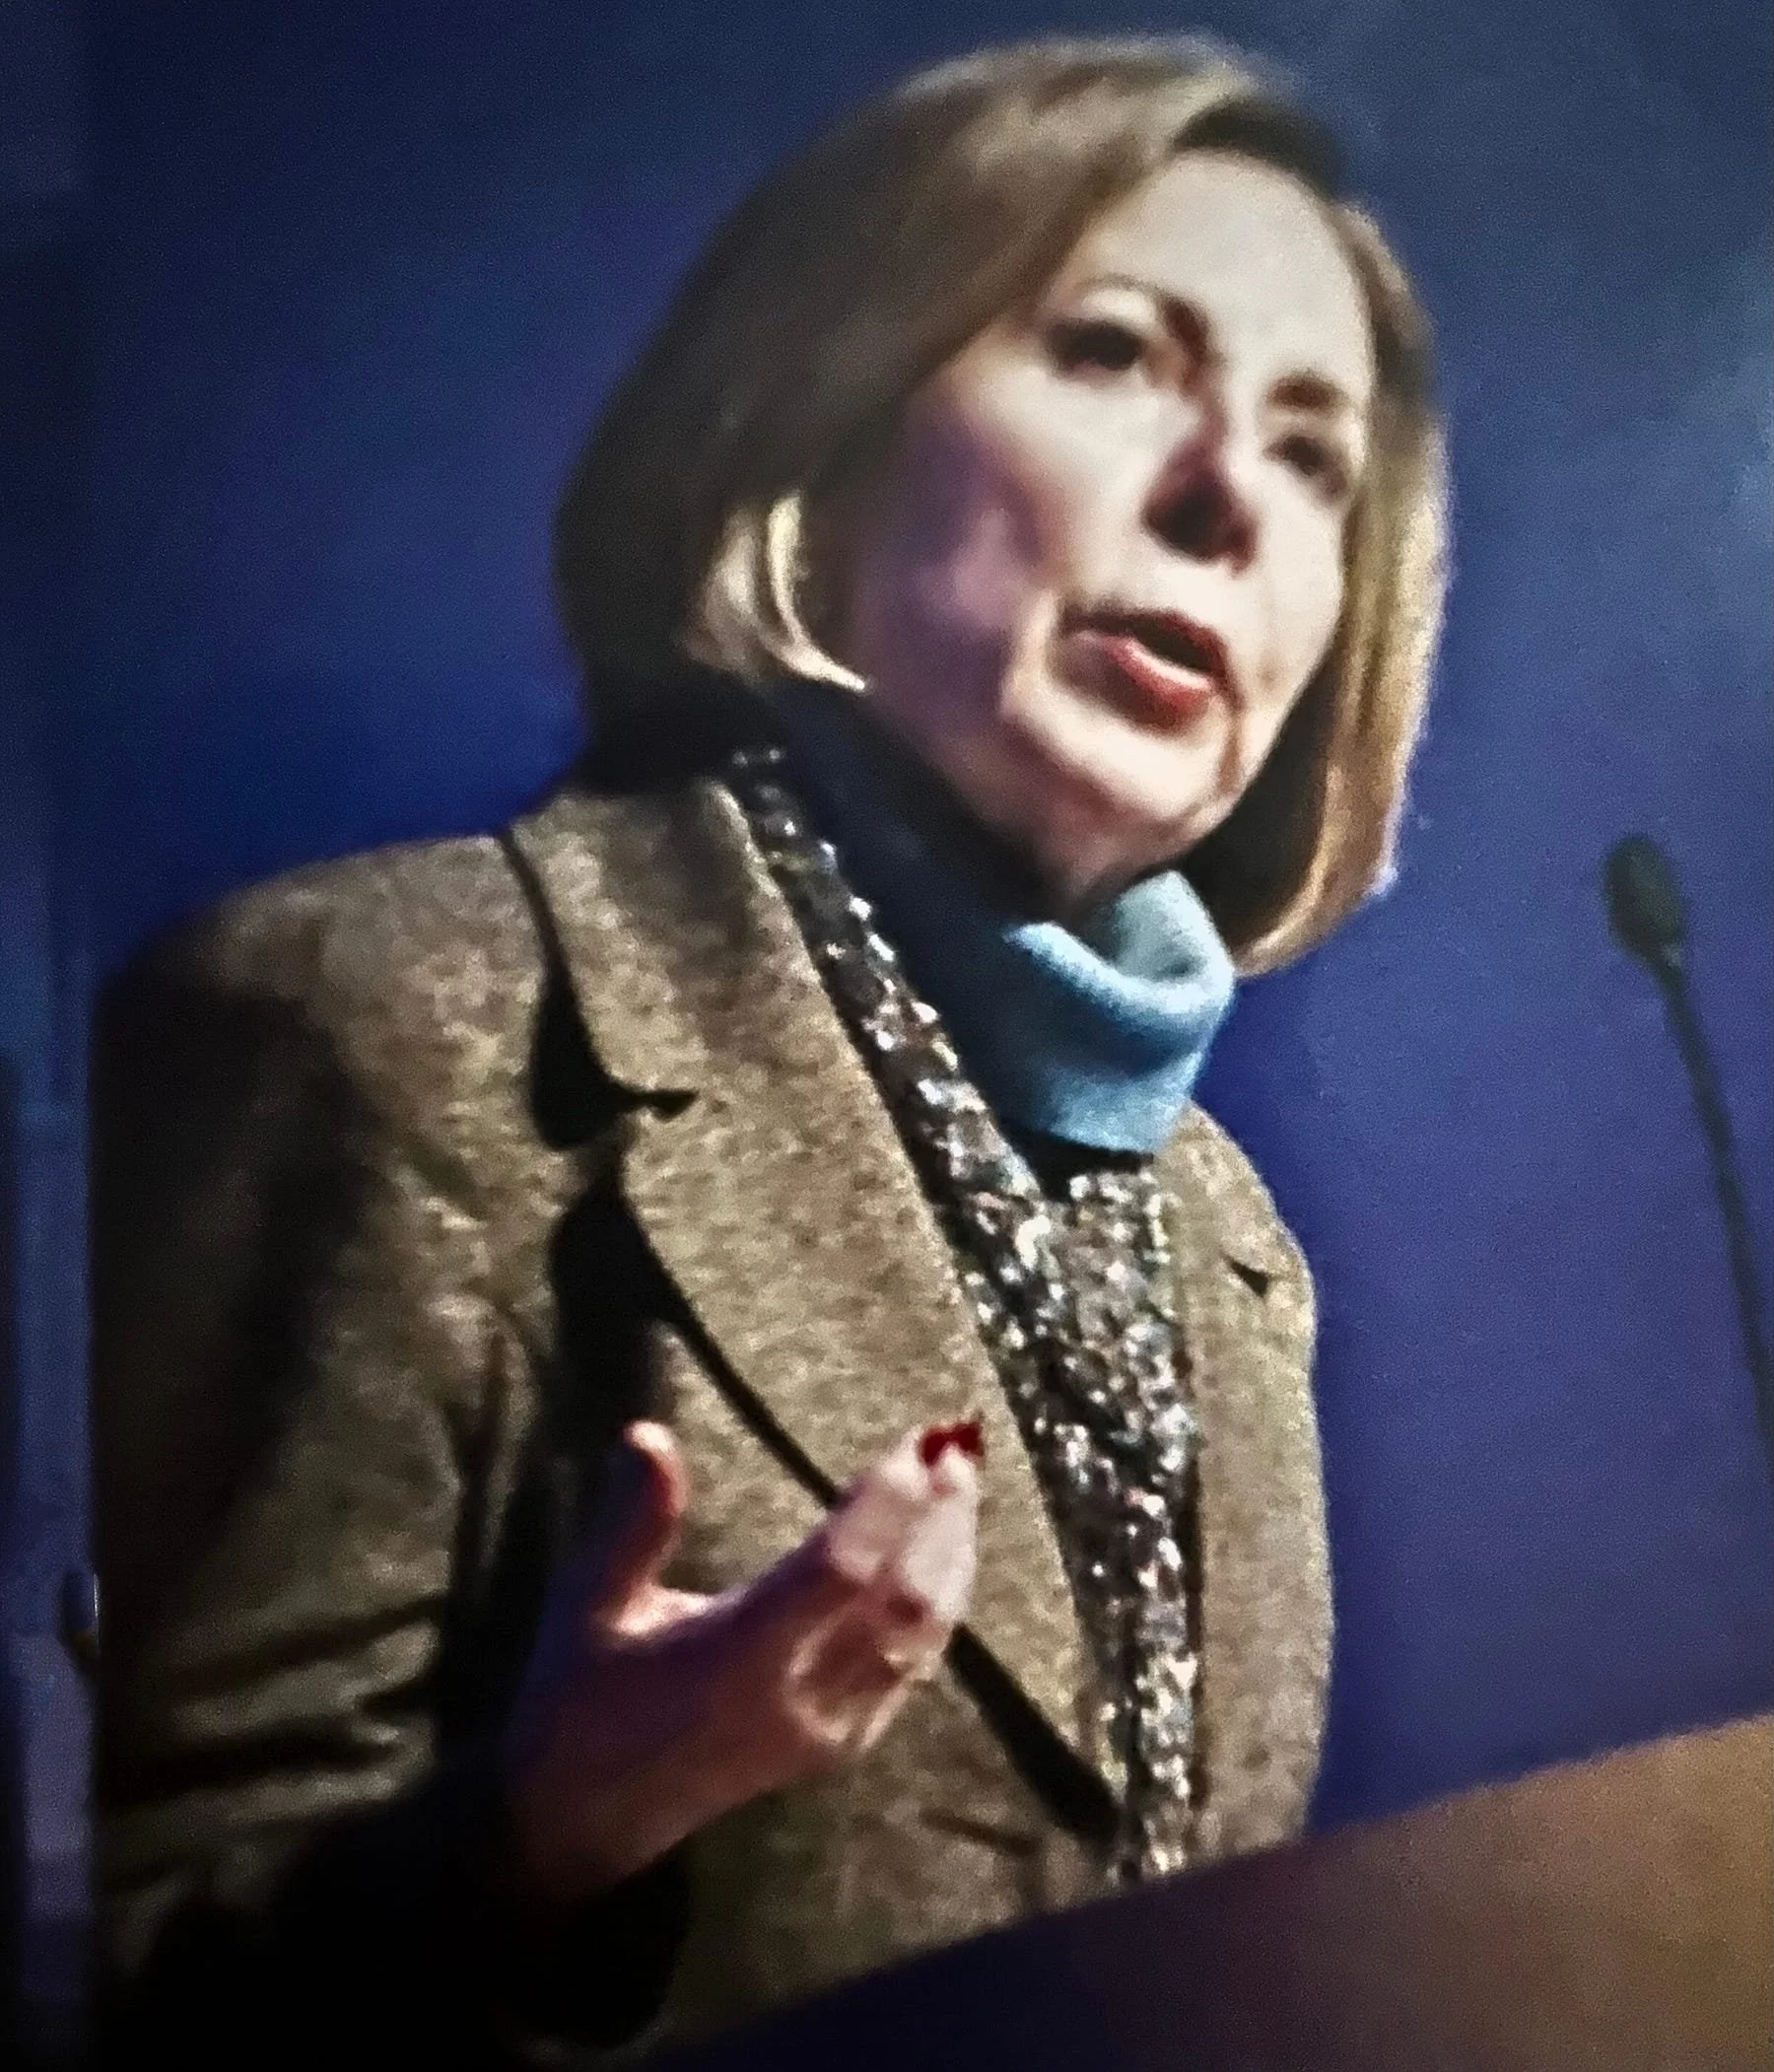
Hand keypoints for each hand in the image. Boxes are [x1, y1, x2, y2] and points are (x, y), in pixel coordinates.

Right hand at [498, 1419, 980, 1903]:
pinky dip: (939, 1601)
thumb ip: (630, 1524)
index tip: (913, 1443)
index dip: (885, 1505)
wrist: (586, 1818)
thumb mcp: (588, 1605)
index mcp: (737, 1662)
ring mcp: (832, 1730)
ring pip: (924, 1638)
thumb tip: (647, 1433)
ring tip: (961, 1483)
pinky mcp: (844, 1745)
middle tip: (956, 1447)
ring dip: (951, 1556)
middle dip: (941, 1520)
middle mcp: (800, 1700)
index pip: (838, 1572)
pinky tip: (943, 1553)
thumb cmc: (581, 1697)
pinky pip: (914, 1666)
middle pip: (906, 1602)